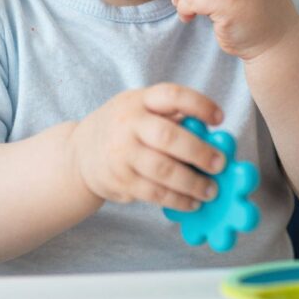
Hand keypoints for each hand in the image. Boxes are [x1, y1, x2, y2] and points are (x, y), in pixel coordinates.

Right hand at [70, 84, 225, 211]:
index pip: (172, 95)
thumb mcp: (141, 109)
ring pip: (163, 170)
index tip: (220, 119)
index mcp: (140, 100)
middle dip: (199, 152)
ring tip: (211, 190)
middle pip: (168, 137)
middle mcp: (128, 124)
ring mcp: (122, 153)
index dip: (199, 105)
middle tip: (220, 164)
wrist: (79, 154)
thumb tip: (214, 136)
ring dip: (192, 183)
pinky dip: (178, 200)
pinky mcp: (120, 180)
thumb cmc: (123, 128)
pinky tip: (193, 202)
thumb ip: (173, 117)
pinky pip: (154, 193)